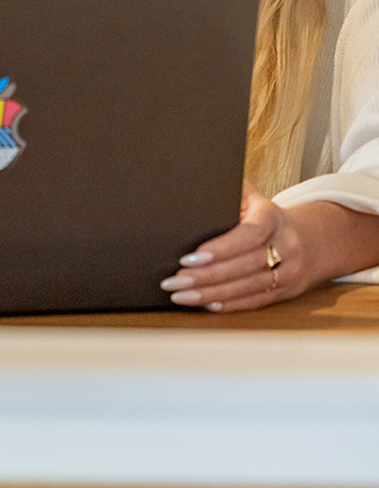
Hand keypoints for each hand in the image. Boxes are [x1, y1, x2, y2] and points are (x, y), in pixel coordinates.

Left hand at [160, 182, 308, 311]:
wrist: (313, 239)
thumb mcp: (252, 196)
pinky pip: (255, 301)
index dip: (220, 248)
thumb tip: (194, 182)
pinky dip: (229, 305)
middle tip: (174, 280)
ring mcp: (288, 272)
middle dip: (206, 276)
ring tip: (181, 295)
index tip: (191, 257)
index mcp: (272, 217)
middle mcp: (285, 246)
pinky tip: (206, 304)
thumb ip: (227, 190)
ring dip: (211, 294)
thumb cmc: (266, 215)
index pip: (248, 235)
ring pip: (247, 288)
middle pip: (244, 266)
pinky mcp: (285, 292)